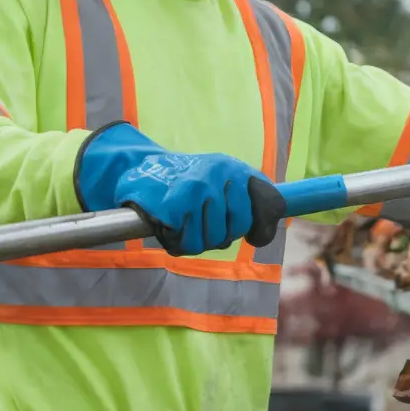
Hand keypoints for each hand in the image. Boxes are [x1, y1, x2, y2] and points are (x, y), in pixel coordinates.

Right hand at [75, 123, 287, 255]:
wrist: (139, 171)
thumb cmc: (185, 183)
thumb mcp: (221, 182)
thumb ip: (247, 203)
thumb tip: (262, 235)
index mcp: (236, 167)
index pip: (271, 204)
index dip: (262, 226)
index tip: (254, 235)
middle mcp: (221, 173)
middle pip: (237, 229)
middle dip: (219, 234)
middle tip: (201, 222)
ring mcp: (198, 188)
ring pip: (211, 240)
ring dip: (195, 238)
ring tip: (183, 219)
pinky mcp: (175, 205)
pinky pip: (186, 243)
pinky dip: (175, 240)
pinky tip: (168, 224)